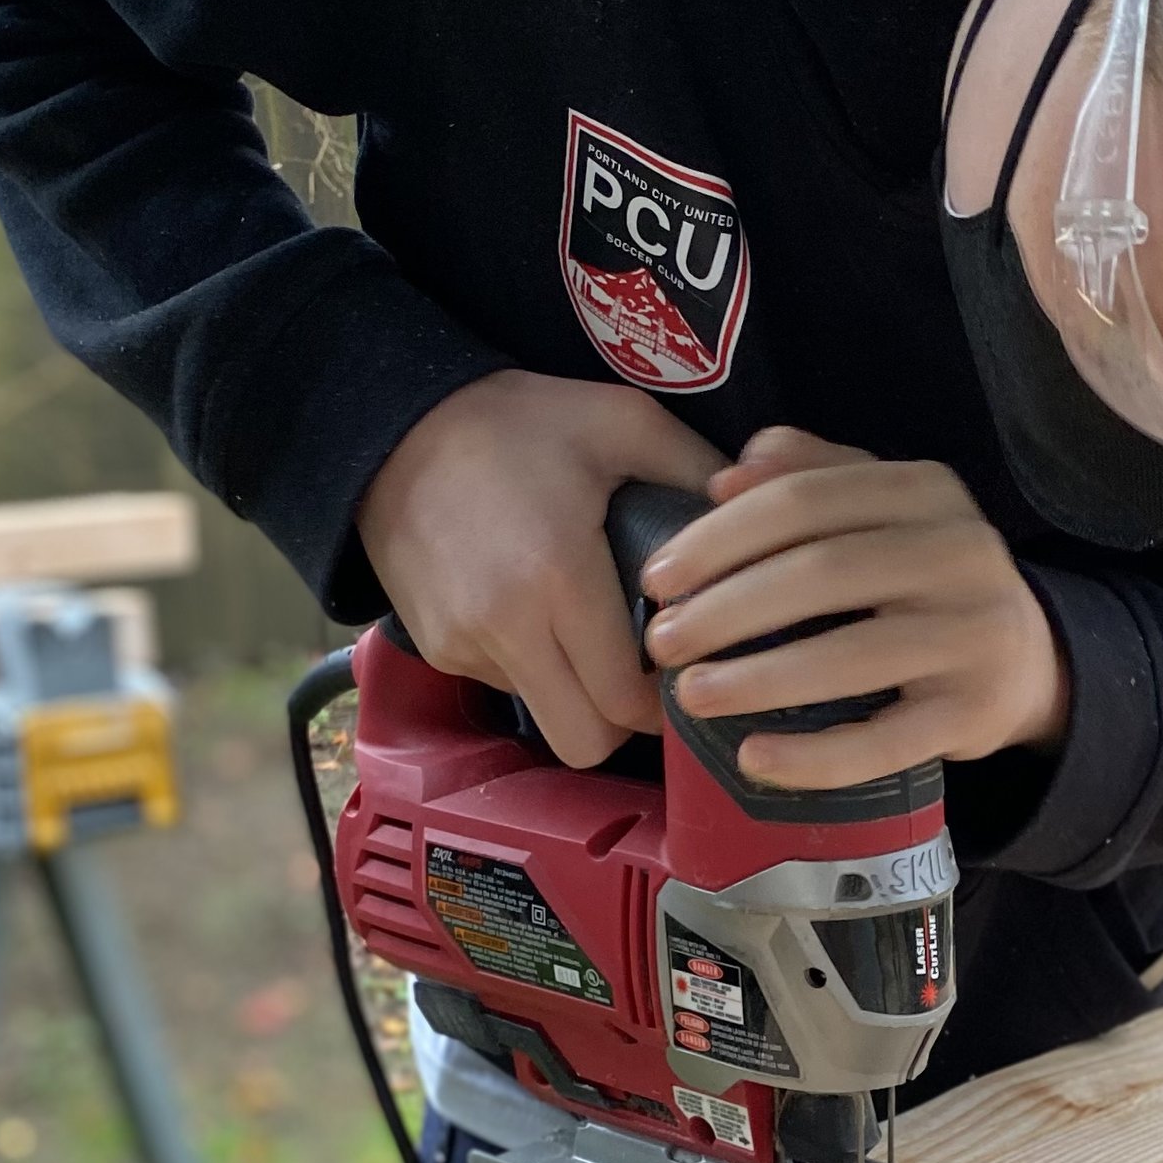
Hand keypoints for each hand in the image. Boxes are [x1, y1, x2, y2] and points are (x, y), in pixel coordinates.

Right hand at [357, 369, 724, 766]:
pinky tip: (540, 612)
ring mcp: (463, 645)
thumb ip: (699, 472)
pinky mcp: (436, 650)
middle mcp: (504, 626)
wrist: (392, 422)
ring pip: (546, 719)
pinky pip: (505, 686)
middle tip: (649, 676)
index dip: (666, 703)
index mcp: (558, 578)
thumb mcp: (622, 421)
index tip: (687, 670)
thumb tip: (769, 513)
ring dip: (578, 694)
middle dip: (626, 723)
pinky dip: (533, 668)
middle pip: (585, 742)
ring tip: (592, 631)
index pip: (626, 701)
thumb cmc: (513, 420)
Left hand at [638, 428, 1068, 789]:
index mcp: (928, 489)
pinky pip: (884, 742)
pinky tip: (753, 759)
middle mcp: (961, 553)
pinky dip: (815, 756)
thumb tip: (727, 478)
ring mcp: (974, 635)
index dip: (721, 538)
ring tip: (691, 694)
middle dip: (727, 609)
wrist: (1027, 659)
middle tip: (663, 643)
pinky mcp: (974, 713)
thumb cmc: (924, 578)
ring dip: (758, 679)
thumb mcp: (880, 508)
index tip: (659, 577)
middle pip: (822, 573)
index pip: (807, 500)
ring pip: (851, 657)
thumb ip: (810, 476)